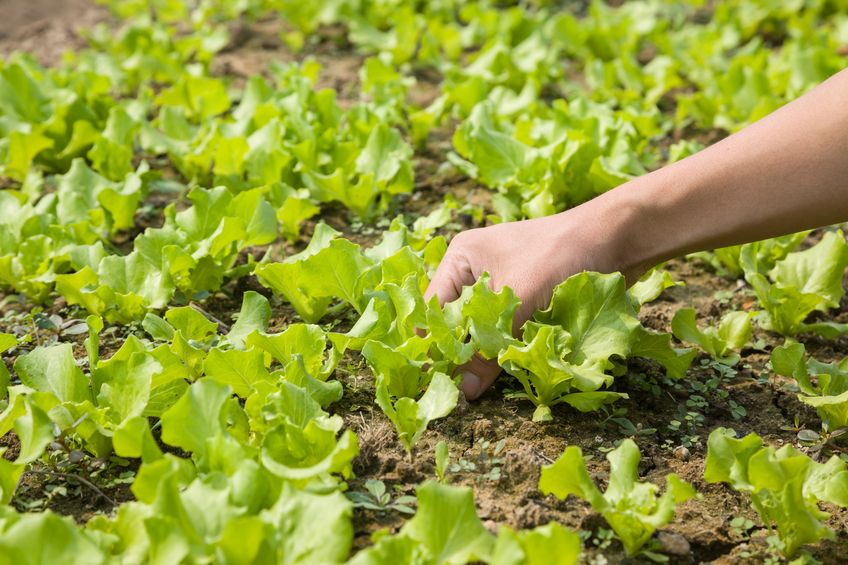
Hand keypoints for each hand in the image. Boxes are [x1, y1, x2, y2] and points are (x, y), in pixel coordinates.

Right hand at [424, 201, 642, 399]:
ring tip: (484, 384)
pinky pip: (508, 331)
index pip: (432, 311)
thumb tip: (464, 391)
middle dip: (462, 354)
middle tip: (464, 389)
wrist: (618, 237)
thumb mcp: (520, 301)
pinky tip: (511, 368)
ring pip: (483, 331)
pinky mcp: (527, 299)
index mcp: (461, 259)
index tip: (439, 382)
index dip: (434, 347)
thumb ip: (490, 349)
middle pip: (455, 323)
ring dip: (489, 354)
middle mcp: (475, 271)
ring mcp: (502, 285)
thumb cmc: (561, 253)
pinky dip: (510, 348)